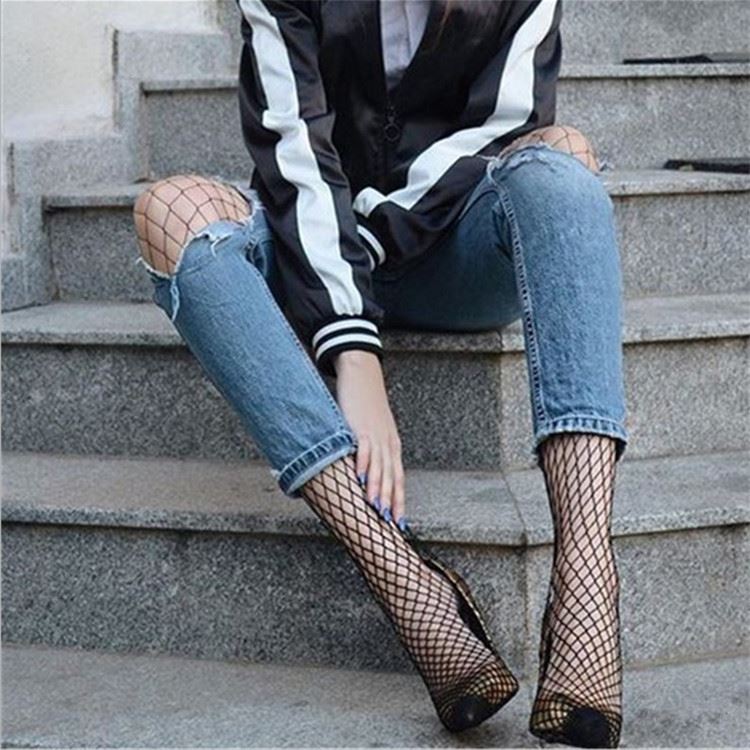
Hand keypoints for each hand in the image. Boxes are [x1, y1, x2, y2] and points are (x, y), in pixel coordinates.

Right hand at [333, 350, 406, 528]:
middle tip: (389, 523)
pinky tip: (360, 478)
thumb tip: (365, 473)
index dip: (399, 500)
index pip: (398, 478)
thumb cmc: (366, 406)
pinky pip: (364, 448)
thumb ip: (372, 451)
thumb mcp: (374, 430)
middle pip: (391, 476)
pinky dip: (362, 463)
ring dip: (378, 488)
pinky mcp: (361, 426)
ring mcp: (376, 435)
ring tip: (376, 507)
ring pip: (379, 466)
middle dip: (391, 501)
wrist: (363, 375)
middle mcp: (388, 443)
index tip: (399, 522)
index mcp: (392, 446)